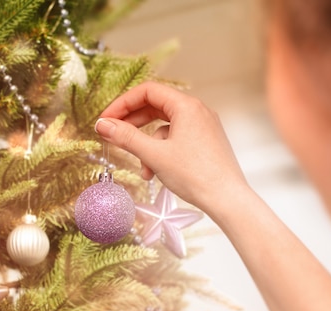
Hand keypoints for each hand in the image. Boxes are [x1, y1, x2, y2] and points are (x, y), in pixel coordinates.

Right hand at [95, 81, 248, 213]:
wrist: (227, 199)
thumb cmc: (196, 175)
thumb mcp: (154, 155)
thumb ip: (126, 137)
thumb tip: (103, 125)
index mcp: (187, 106)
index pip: (148, 91)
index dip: (123, 103)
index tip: (106, 119)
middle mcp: (198, 111)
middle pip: (156, 107)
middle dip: (133, 124)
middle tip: (114, 135)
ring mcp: (204, 127)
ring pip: (166, 127)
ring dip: (148, 145)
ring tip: (142, 169)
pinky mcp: (206, 142)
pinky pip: (178, 139)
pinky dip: (163, 152)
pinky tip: (157, 173)